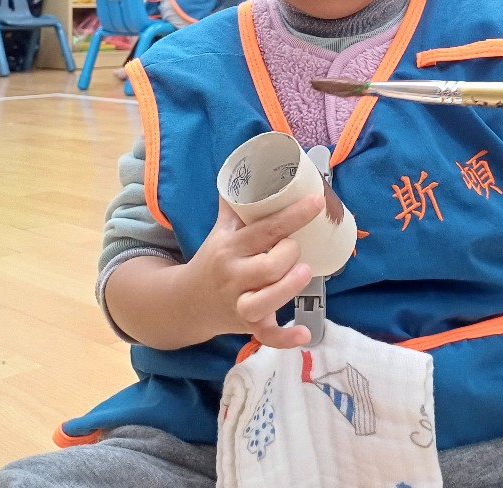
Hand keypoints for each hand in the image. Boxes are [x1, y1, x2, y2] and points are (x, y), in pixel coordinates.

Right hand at [182, 194, 321, 348]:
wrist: (186, 302)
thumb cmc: (214, 258)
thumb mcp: (221, 229)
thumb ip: (237, 202)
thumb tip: (251, 164)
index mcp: (230, 247)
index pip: (264, 228)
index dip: (293, 215)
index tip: (316, 201)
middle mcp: (233, 276)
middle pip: (266, 267)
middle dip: (288, 255)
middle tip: (296, 248)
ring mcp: (239, 304)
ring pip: (264, 301)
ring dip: (288, 288)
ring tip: (305, 273)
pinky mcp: (247, 326)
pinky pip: (266, 336)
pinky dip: (285, 338)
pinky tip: (303, 334)